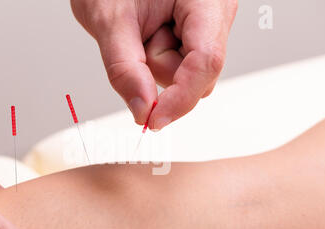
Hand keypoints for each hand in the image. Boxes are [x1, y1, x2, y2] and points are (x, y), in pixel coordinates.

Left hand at [71, 0, 236, 129]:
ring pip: (185, 75)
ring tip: (142, 28)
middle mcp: (214, 14)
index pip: (206, 62)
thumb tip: (142, 110)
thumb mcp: (109, 19)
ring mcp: (206, 26)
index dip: (180, 98)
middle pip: (197, 75)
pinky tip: (149, 33)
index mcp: (206, 0)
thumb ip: (124, 69)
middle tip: (137, 37)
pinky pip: (179, 66)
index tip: (153, 120)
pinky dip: (156, 58)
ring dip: (154, 61)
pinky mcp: (195, 35)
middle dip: (158, 67)